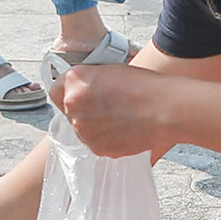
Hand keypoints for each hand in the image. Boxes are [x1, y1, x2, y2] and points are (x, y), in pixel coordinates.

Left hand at [53, 57, 170, 158]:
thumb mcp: (109, 70)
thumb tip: (80, 90)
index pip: (56, 89)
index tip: (80, 92)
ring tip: (119, 117)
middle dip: (84, 107)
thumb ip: (87, 81)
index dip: (69, 90)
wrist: (164, 110)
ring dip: (94, 124)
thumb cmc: (144, 86)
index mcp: (74, 83)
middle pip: (69, 110)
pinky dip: (105, 137)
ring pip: (82, 128)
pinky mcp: (97, 148)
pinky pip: (95, 142)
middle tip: (107, 104)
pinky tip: (123, 128)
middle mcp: (73, 108)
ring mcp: (84, 131)